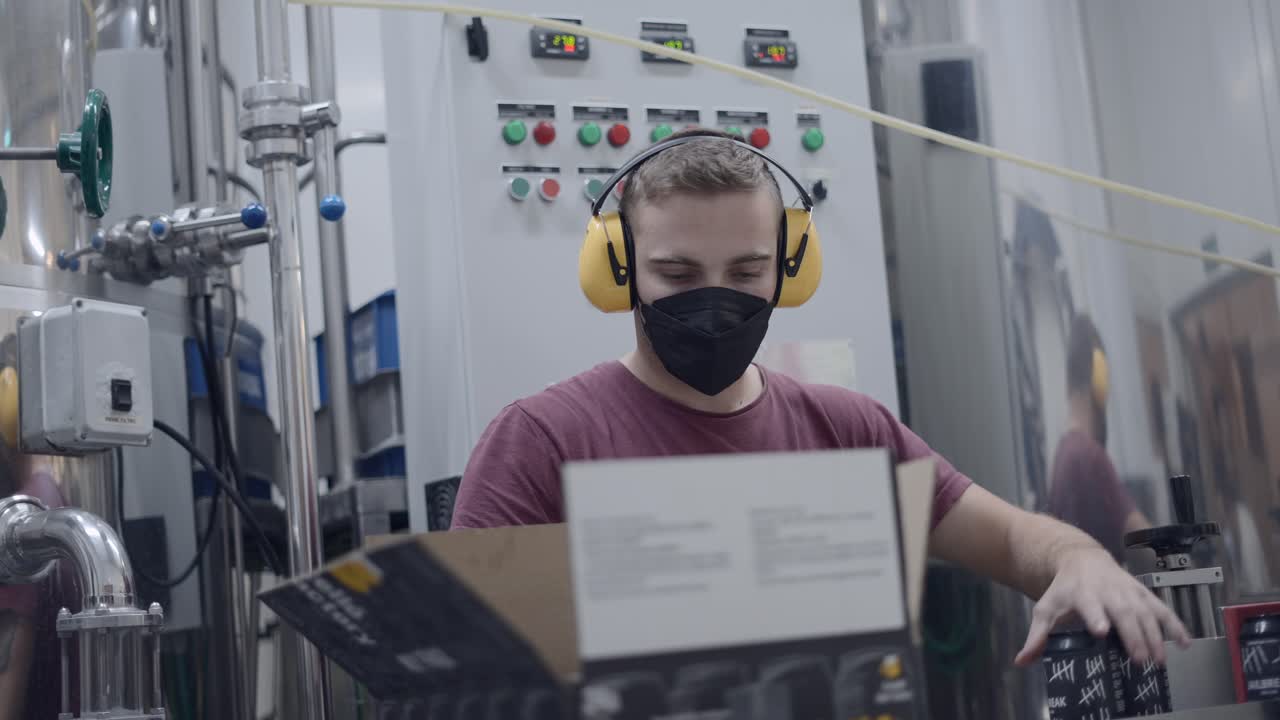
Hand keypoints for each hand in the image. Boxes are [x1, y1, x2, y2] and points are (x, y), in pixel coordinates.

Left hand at [1014, 547, 1190, 665]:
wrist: (1082, 558)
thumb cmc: (1064, 589)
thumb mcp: (1046, 608)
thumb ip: (1037, 636)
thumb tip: (1021, 661)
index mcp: (1082, 594)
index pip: (1089, 605)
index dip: (1096, 617)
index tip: (1101, 631)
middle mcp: (1108, 591)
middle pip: (1123, 612)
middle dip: (1132, 635)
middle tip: (1139, 660)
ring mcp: (1129, 591)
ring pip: (1145, 612)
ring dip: (1155, 636)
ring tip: (1159, 660)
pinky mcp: (1143, 593)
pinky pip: (1162, 609)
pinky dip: (1175, 625)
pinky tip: (1185, 643)